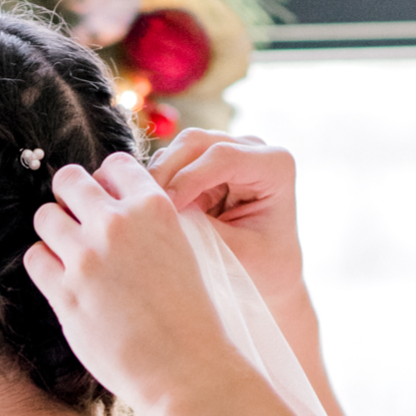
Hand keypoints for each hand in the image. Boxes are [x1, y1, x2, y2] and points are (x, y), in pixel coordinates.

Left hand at [25, 153, 240, 415]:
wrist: (186, 369)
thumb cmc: (190, 318)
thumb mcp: (183, 251)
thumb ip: (149, 224)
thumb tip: (114, 208)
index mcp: (154, 208)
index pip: (113, 165)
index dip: (106, 183)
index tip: (106, 203)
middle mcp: (117, 224)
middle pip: (69, 180)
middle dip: (70, 198)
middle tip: (78, 223)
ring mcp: (87, 257)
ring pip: (45, 216)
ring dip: (54, 232)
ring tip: (70, 256)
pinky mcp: (64, 292)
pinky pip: (34, 258)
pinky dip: (44, 266)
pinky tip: (63, 282)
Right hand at [148, 130, 302, 310]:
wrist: (269, 272)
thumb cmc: (265, 268)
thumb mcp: (240, 255)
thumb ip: (206, 231)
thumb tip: (166, 214)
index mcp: (275, 166)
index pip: (223, 157)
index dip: (188, 178)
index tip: (166, 208)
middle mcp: (251, 149)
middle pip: (196, 143)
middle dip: (165, 172)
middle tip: (140, 206)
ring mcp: (226, 151)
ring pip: (178, 149)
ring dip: (157, 178)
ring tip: (141, 211)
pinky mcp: (204, 163)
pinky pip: (171, 164)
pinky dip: (156, 184)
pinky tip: (148, 210)